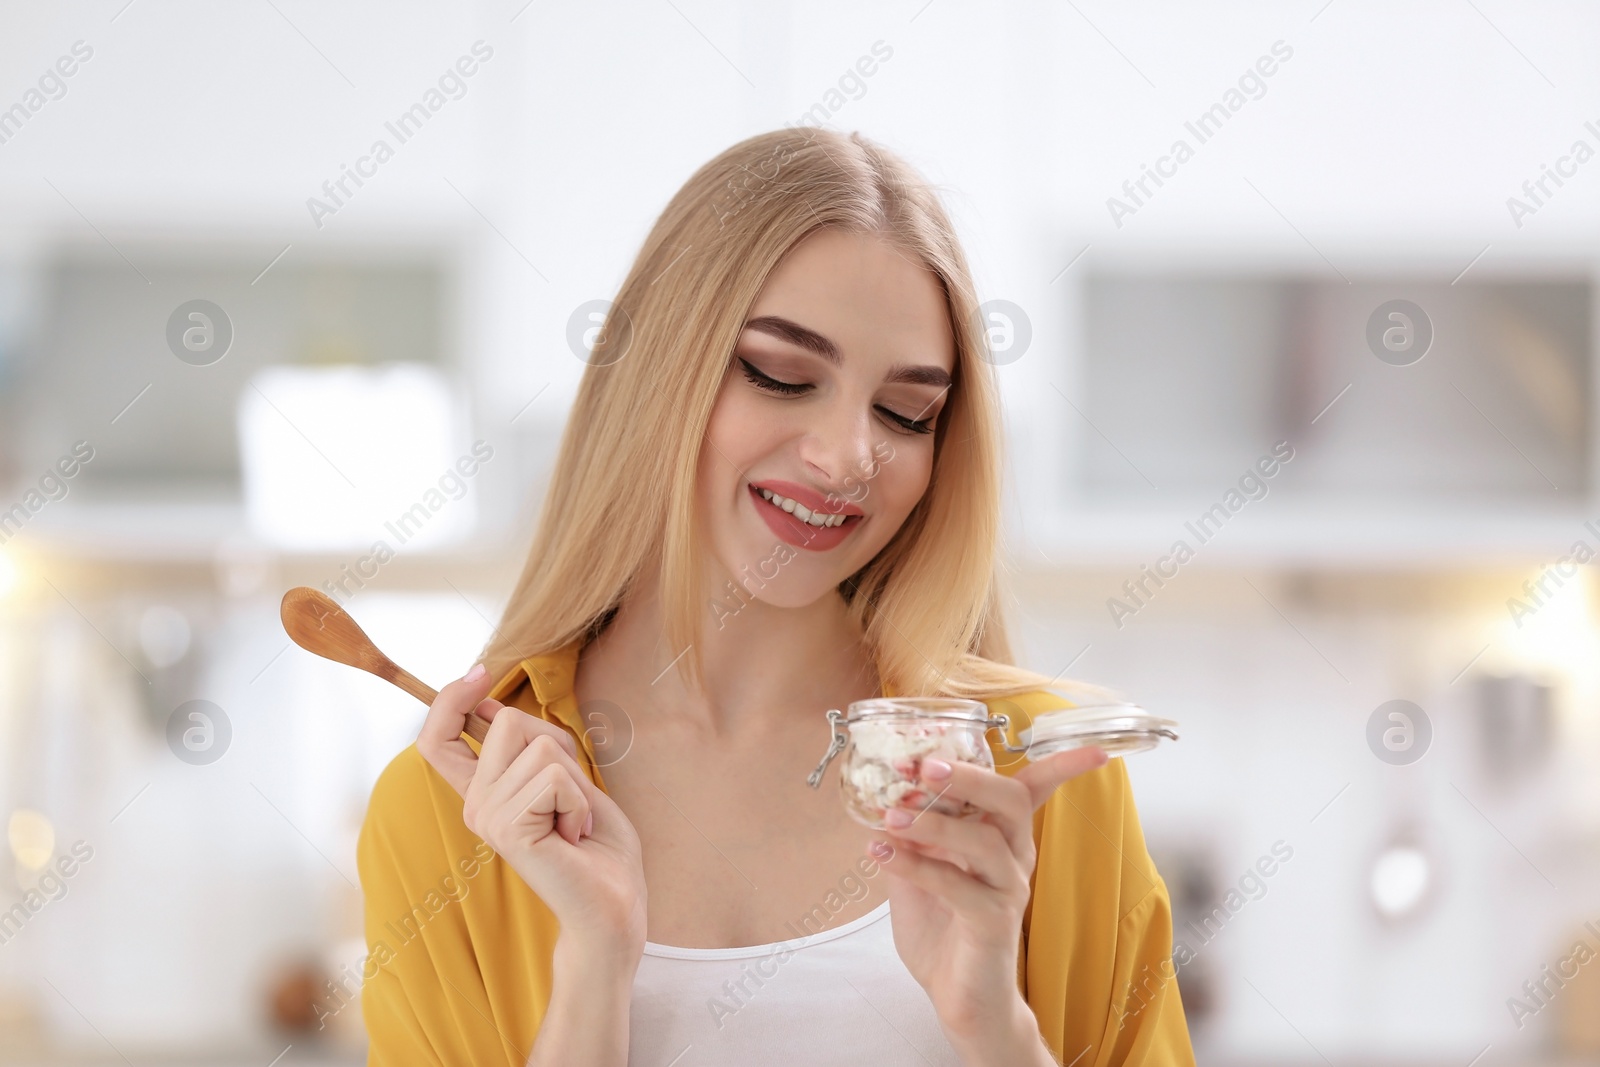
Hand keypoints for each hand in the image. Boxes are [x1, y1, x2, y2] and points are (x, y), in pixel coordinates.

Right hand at [417, 664, 647, 961]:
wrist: (614, 902)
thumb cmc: (597, 844)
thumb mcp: (565, 776)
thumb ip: (529, 743)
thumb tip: (489, 703)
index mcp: (483, 792)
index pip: (437, 738)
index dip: (449, 699)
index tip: (478, 673)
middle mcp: (475, 804)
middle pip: (506, 719)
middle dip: (557, 744)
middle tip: (569, 798)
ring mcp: (486, 816)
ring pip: (537, 744)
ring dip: (575, 780)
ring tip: (572, 822)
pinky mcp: (506, 828)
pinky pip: (553, 774)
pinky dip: (579, 800)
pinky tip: (573, 836)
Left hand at [869, 746, 1108, 1054]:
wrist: (959, 998)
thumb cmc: (944, 928)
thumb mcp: (918, 868)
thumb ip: (908, 832)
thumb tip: (879, 790)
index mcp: (1003, 835)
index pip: (1036, 789)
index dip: (1062, 764)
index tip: (1093, 746)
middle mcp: (1015, 856)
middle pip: (1010, 800)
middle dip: (967, 776)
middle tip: (922, 767)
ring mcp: (1008, 889)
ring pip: (983, 841)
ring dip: (932, 822)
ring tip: (890, 814)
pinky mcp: (993, 921)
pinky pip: (957, 885)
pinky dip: (915, 865)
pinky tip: (881, 853)